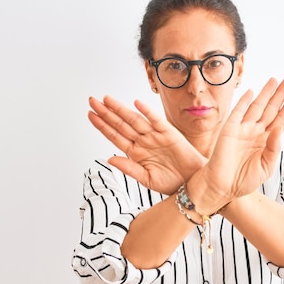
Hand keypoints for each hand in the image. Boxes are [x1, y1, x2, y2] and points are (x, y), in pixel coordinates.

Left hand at [88, 96, 205, 193]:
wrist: (192, 183)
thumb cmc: (172, 182)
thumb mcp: (146, 179)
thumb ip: (129, 168)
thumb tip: (110, 158)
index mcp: (136, 153)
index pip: (115, 136)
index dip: (102, 126)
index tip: (90, 115)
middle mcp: (143, 141)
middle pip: (121, 124)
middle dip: (106, 113)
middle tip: (92, 101)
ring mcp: (155, 136)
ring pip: (134, 120)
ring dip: (121, 109)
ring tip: (107, 100)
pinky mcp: (169, 133)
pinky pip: (156, 120)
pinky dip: (147, 111)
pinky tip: (136, 103)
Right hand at [192, 76, 283, 209]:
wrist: (222, 187)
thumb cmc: (243, 181)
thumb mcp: (266, 167)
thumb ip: (274, 148)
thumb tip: (280, 128)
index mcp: (267, 142)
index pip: (281, 119)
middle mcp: (256, 132)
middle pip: (271, 109)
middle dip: (280, 94)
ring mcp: (243, 129)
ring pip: (257, 106)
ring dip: (266, 93)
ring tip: (275, 80)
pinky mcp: (229, 129)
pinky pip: (238, 112)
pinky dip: (244, 101)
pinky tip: (252, 92)